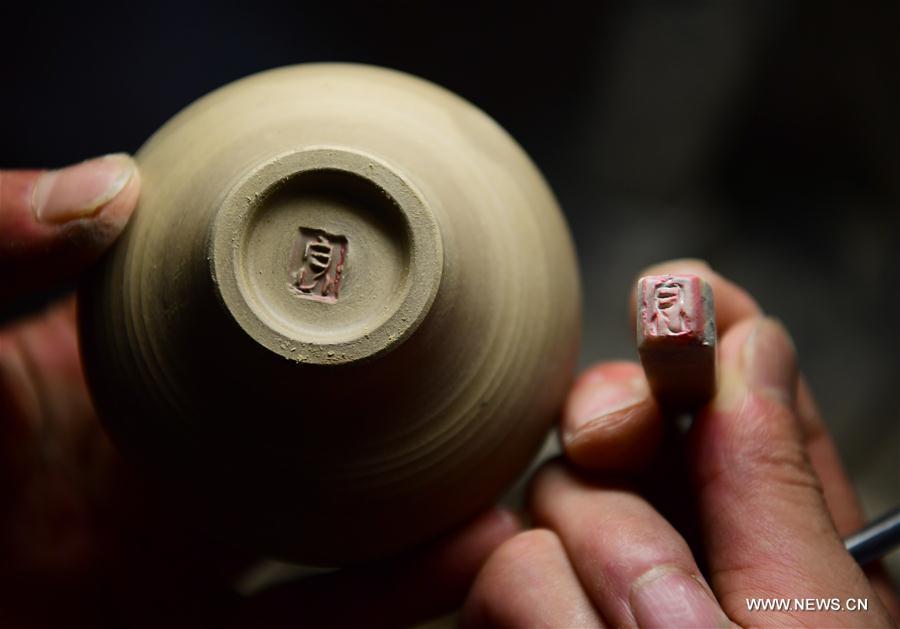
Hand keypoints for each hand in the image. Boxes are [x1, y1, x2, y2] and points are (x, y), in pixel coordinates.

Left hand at [0, 156, 517, 626]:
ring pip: (347, 527)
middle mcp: (177, 460)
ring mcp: (189, 555)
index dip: (338, 284)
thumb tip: (115, 183)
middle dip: (425, 398)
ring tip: (526, 466)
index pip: (256, 314)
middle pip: (329, 423)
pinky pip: (316, 620)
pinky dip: (398, 595)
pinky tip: (469, 553)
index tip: (427, 260)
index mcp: (128, 372)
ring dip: (441, 501)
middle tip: (515, 368)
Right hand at [464, 259, 898, 626]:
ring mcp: (594, 583)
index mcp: (774, 533)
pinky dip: (529, 609)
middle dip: (618, 455)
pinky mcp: (526, 616)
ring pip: (549, 493)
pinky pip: (498, 570)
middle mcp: (678, 545)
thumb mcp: (814, 617)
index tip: (671, 296)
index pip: (735, 390)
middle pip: (611, 424)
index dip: (703, 324)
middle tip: (644, 501)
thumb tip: (748, 339)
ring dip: (596, 570)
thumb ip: (775, 482)